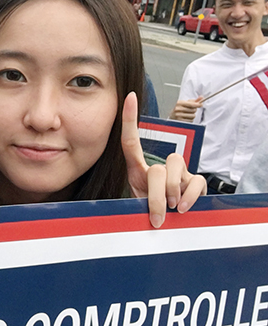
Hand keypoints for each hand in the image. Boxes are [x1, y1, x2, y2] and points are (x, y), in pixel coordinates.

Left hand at [121, 92, 206, 227]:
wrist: (164, 228)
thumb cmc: (148, 215)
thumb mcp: (134, 208)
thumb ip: (134, 203)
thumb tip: (133, 210)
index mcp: (138, 170)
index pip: (131, 142)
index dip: (130, 119)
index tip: (129, 97)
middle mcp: (159, 167)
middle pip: (157, 168)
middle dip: (156, 194)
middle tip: (158, 213)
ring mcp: (179, 173)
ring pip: (175, 167)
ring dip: (171, 192)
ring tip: (170, 208)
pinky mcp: (195, 182)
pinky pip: (195, 181)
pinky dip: (189, 197)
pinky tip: (183, 207)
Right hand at [169, 96, 201, 121]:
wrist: (171, 115)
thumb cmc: (179, 108)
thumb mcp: (184, 103)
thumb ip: (193, 101)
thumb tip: (201, 97)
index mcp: (179, 103)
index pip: (191, 104)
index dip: (197, 104)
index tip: (201, 104)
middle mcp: (178, 109)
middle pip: (193, 110)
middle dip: (194, 110)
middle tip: (191, 109)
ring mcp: (178, 115)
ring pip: (193, 116)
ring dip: (192, 115)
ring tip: (188, 114)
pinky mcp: (180, 121)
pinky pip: (191, 120)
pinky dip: (190, 119)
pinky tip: (186, 118)